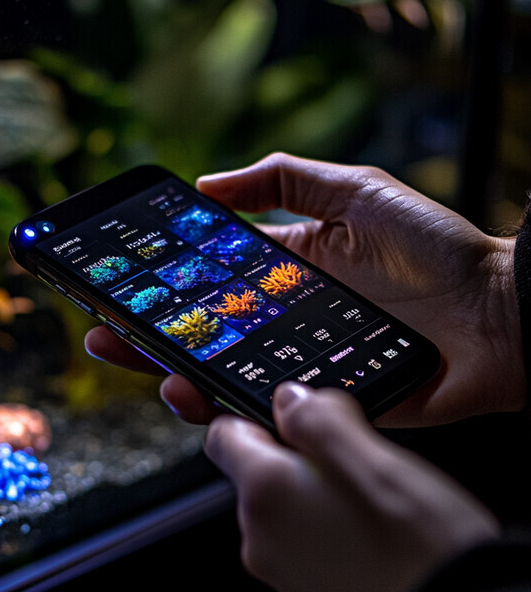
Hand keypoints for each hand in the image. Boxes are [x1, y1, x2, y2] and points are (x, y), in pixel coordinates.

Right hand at [85, 153, 524, 426]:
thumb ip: (281, 181)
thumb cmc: (433, 247)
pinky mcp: (321, 404)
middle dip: (146, 334)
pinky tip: (192, 396)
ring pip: (221, 377)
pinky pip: (264, 411)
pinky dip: (224, 408)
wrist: (501, 312)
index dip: (164, 285)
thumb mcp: (353, 190)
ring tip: (141, 363)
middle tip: (101, 330)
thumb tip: (207, 183)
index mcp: (286, 273)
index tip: (120, 281)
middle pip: (201, 334)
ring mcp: (298, 365)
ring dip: (173, 373)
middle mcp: (282, 322)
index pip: (210, 283)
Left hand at [205, 382, 499, 591]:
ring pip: (289, 510)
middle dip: (300, 457)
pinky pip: (309, 547)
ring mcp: (284, 575)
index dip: (256, 415)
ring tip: (376, 504)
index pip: (224, 436)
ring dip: (320, 496)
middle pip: (260, 473)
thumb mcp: (374, 458)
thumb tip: (290, 400)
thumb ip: (319, 418)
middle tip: (357, 460)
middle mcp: (261, 537)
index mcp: (265, 493)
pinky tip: (377, 538)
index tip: (294, 413)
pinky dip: (333, 533)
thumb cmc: (420, 551)